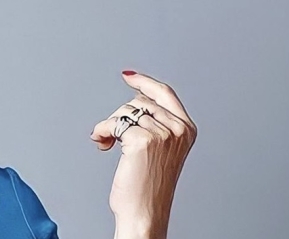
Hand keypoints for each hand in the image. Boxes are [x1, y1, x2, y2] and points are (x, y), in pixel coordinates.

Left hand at [90, 71, 197, 238]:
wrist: (145, 212)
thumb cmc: (149, 186)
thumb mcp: (160, 149)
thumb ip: (155, 123)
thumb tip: (135, 96)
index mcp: (186, 129)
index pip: (165, 93)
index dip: (144, 82)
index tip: (128, 76)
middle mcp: (178, 129)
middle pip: (138, 102)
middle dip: (120, 116)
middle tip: (113, 136)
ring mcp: (163, 133)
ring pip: (124, 111)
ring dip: (109, 126)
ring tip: (109, 143)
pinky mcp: (143, 140)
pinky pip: (112, 123)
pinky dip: (102, 132)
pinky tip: (103, 145)